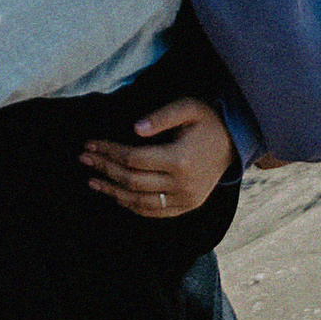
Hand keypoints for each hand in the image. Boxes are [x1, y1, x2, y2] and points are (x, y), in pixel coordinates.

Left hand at [78, 95, 234, 222]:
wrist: (235, 142)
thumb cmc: (208, 121)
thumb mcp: (187, 108)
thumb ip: (161, 117)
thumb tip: (134, 129)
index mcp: (180, 159)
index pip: (134, 159)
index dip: (109, 152)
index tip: (91, 144)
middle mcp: (182, 184)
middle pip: (132, 180)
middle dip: (104, 169)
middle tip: (84, 159)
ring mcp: (185, 199)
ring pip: (139, 201)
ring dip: (112, 191)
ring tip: (92, 180)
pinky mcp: (188, 206)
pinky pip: (154, 211)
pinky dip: (132, 205)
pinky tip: (116, 195)